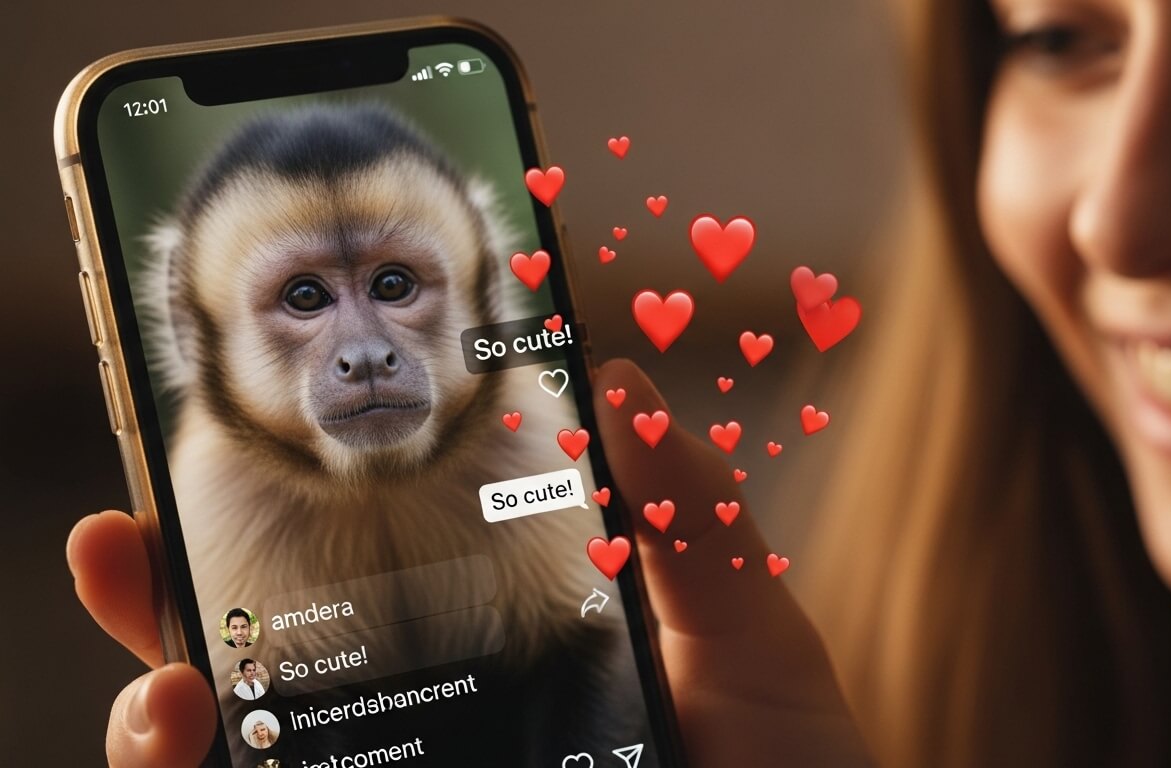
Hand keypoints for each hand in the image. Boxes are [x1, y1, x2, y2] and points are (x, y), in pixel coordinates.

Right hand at [68, 358, 871, 766]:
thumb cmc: (784, 761)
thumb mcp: (745, 635)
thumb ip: (693, 526)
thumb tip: (626, 388)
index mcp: (493, 644)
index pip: (358, 581)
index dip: (267, 531)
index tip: (192, 463)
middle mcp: (436, 721)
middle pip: (269, 665)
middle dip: (170, 610)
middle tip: (120, 548)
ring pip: (247, 758)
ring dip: (164, 720)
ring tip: (168, 697)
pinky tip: (201, 753)